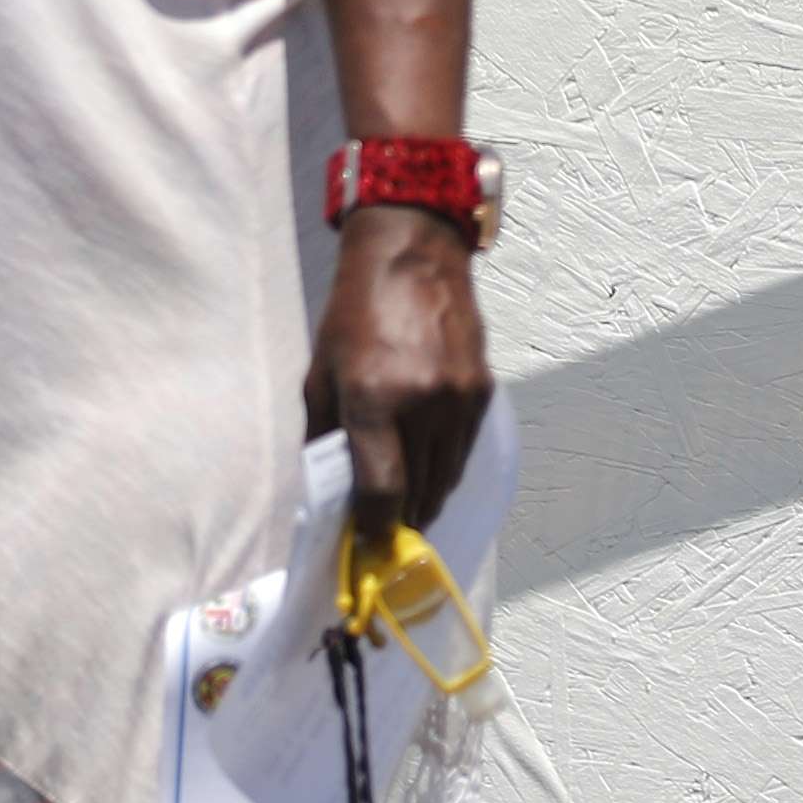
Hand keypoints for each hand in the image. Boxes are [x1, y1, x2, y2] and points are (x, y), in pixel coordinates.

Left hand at [304, 203, 494, 537]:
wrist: (412, 256)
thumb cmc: (353, 316)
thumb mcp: (320, 376)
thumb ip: (326, 438)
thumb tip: (332, 494)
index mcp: (372, 400)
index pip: (382, 491)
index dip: (375, 530)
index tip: (366, 546)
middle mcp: (422, 404)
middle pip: (418, 493)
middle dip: (399, 522)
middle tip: (382, 535)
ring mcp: (458, 398)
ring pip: (446, 478)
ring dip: (425, 500)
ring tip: (405, 508)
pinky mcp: (482, 391)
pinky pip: (463, 451)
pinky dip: (445, 469)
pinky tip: (427, 469)